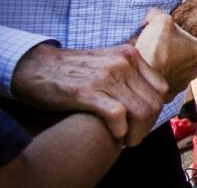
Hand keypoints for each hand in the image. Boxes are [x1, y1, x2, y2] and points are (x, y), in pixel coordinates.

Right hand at [10, 42, 168, 146]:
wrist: (35, 66)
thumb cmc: (72, 70)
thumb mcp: (107, 62)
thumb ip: (128, 74)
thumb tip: (149, 100)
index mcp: (130, 55)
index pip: (160, 89)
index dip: (155, 111)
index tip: (142, 123)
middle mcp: (122, 62)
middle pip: (154, 103)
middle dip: (147, 127)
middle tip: (134, 137)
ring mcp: (106, 76)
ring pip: (141, 111)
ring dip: (136, 133)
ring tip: (125, 140)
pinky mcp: (87, 92)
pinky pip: (117, 115)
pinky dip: (119, 131)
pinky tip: (113, 135)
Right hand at [133, 9, 196, 97]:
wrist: (141, 78)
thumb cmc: (156, 49)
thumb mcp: (161, 21)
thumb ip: (160, 14)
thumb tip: (153, 14)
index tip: (195, 41)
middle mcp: (194, 71)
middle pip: (192, 60)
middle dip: (181, 53)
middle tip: (165, 47)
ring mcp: (181, 85)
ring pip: (180, 73)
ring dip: (171, 67)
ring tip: (155, 60)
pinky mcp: (168, 96)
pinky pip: (167, 84)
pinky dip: (161, 78)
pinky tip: (150, 72)